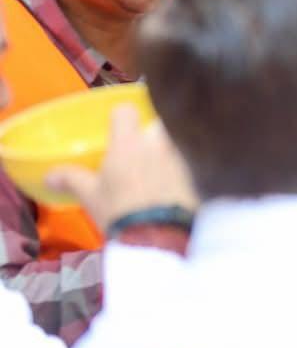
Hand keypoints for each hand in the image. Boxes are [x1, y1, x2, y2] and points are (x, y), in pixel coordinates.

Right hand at [45, 106, 195, 231]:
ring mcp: (179, 159)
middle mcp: (157, 144)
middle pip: (156, 124)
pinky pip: (185, 165)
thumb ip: (71, 179)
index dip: (120, 116)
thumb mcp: (90, 196)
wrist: (159, 236)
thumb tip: (50, 175)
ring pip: (172, 144)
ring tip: (152, 173)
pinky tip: (167, 188)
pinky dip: (177, 171)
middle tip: (136, 152)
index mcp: (129, 142)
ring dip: (164, 153)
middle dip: (149, 133)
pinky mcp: (194, 176)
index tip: (115, 126)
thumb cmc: (119, 210)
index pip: (125, 111)